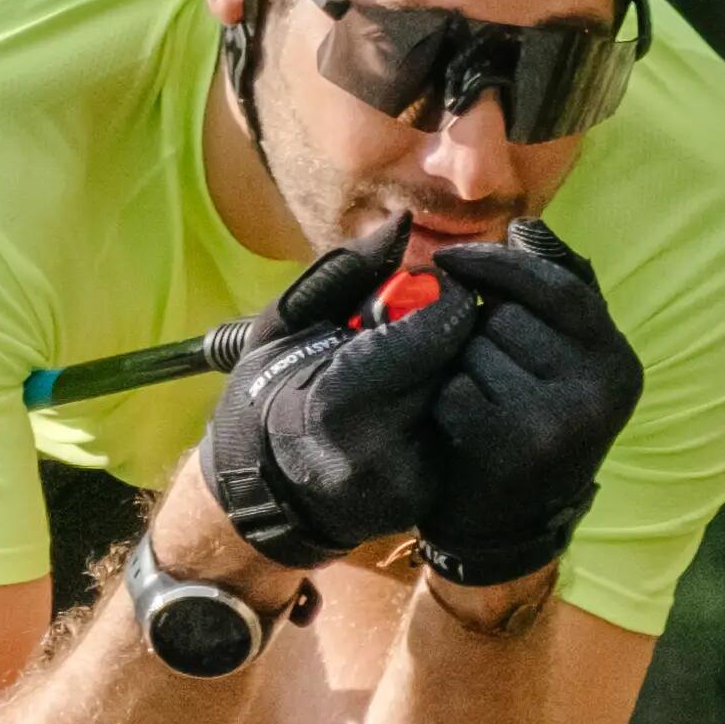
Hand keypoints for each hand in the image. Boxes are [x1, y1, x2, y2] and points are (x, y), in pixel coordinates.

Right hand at [195, 227, 488, 570]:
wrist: (260, 490)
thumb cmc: (265, 395)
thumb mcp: (287, 323)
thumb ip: (346, 272)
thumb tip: (400, 223)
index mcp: (338, 400)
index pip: (433, 333)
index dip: (447, 300)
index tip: (440, 289)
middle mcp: (377, 450)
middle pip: (456, 367)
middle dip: (451, 337)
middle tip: (430, 328)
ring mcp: (404, 484)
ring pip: (463, 401)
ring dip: (454, 372)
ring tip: (420, 368)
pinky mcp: (423, 500)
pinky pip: (455, 435)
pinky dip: (447, 410)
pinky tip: (421, 404)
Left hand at [413, 222, 641, 584]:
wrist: (509, 526)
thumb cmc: (528, 422)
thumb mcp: (560, 361)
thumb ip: (553, 293)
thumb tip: (526, 227)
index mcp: (617, 362)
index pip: (559, 287)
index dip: (499, 265)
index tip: (449, 258)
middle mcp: (600, 391)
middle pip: (508, 316)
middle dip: (476, 329)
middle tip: (480, 366)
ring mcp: (560, 422)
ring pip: (476, 350)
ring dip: (459, 366)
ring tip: (477, 399)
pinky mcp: (513, 449)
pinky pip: (455, 390)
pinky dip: (445, 403)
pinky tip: (460, 427)